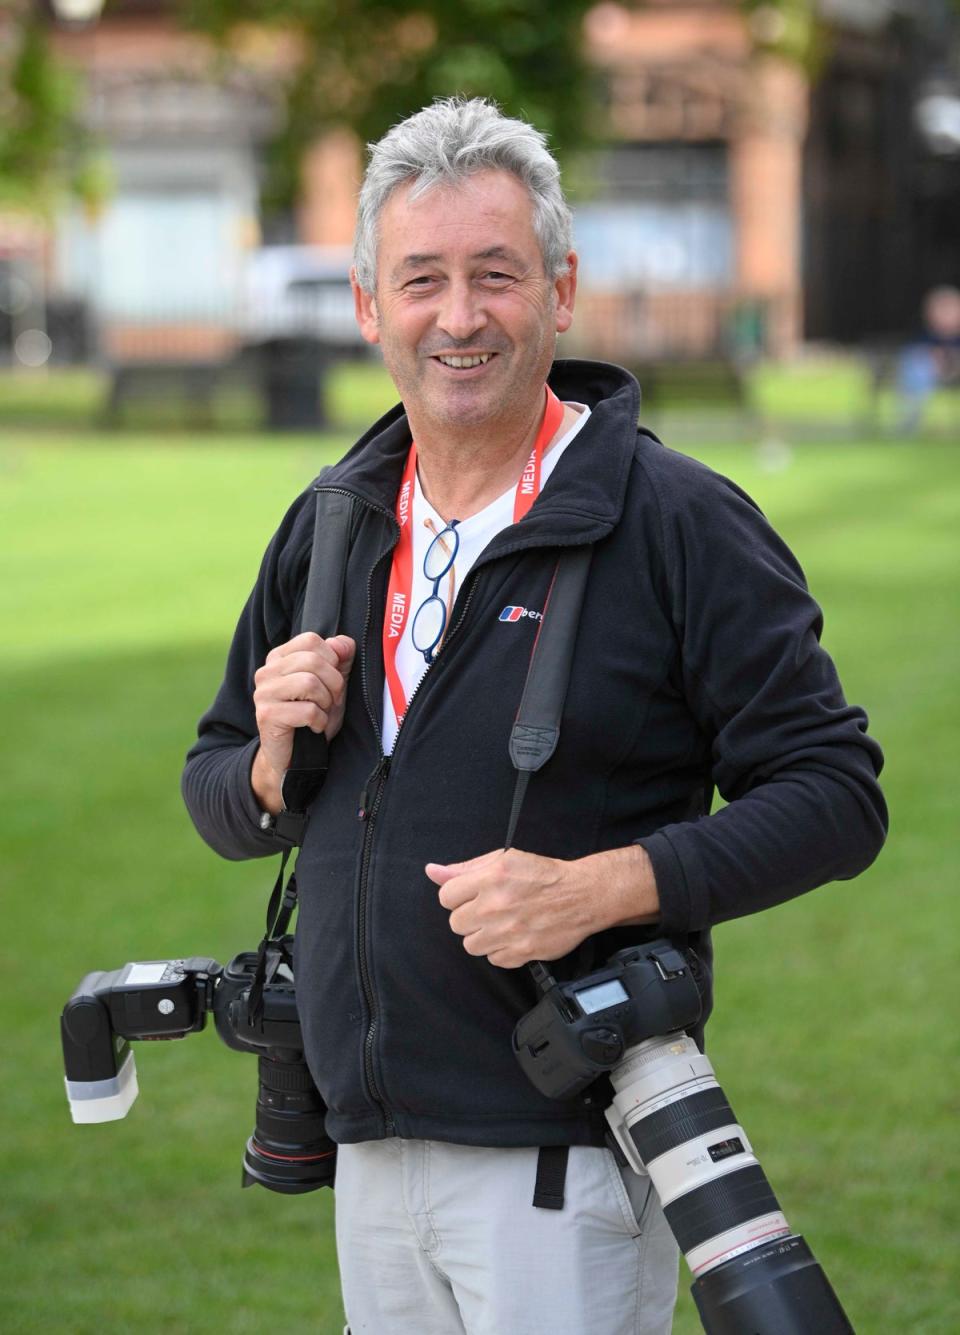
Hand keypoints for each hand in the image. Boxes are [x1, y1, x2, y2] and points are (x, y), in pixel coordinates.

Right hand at [252, 632, 355, 810]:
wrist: (295, 757)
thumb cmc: (313, 717)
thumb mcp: (332, 685)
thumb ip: (340, 660)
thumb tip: (345, 643)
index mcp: (279, 658)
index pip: (311, 640)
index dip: (332, 660)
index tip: (333, 681)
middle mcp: (266, 671)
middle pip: (312, 660)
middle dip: (333, 683)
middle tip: (332, 701)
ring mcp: (263, 693)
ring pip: (309, 683)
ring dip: (325, 703)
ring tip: (321, 713)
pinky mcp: (266, 715)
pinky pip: (307, 710)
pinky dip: (319, 721)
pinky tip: (314, 727)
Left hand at [426, 845, 659, 968]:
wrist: (581, 896)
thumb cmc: (543, 875)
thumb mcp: (504, 859)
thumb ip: (465, 868)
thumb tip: (432, 871)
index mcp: (491, 878)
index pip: (446, 896)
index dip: (458, 896)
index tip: (472, 895)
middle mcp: (496, 906)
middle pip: (455, 923)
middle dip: (469, 917)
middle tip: (490, 909)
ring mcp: (508, 932)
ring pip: (471, 945)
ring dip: (483, 936)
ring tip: (502, 923)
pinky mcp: (522, 953)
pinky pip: (494, 959)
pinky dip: (501, 950)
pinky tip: (514, 935)